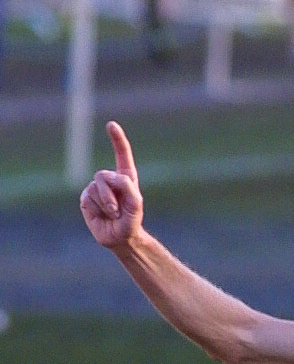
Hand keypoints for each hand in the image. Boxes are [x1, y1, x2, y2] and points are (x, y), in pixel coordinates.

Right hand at [79, 121, 143, 249]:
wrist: (120, 238)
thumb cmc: (131, 221)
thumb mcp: (135, 204)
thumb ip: (127, 186)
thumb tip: (109, 178)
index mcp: (125, 178)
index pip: (122, 155)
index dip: (117, 139)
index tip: (111, 125)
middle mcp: (110, 180)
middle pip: (105, 175)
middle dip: (112, 194)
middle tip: (119, 210)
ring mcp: (97, 188)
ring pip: (96, 187)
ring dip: (107, 203)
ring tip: (113, 214)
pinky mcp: (87, 198)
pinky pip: (89, 197)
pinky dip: (98, 208)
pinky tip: (102, 215)